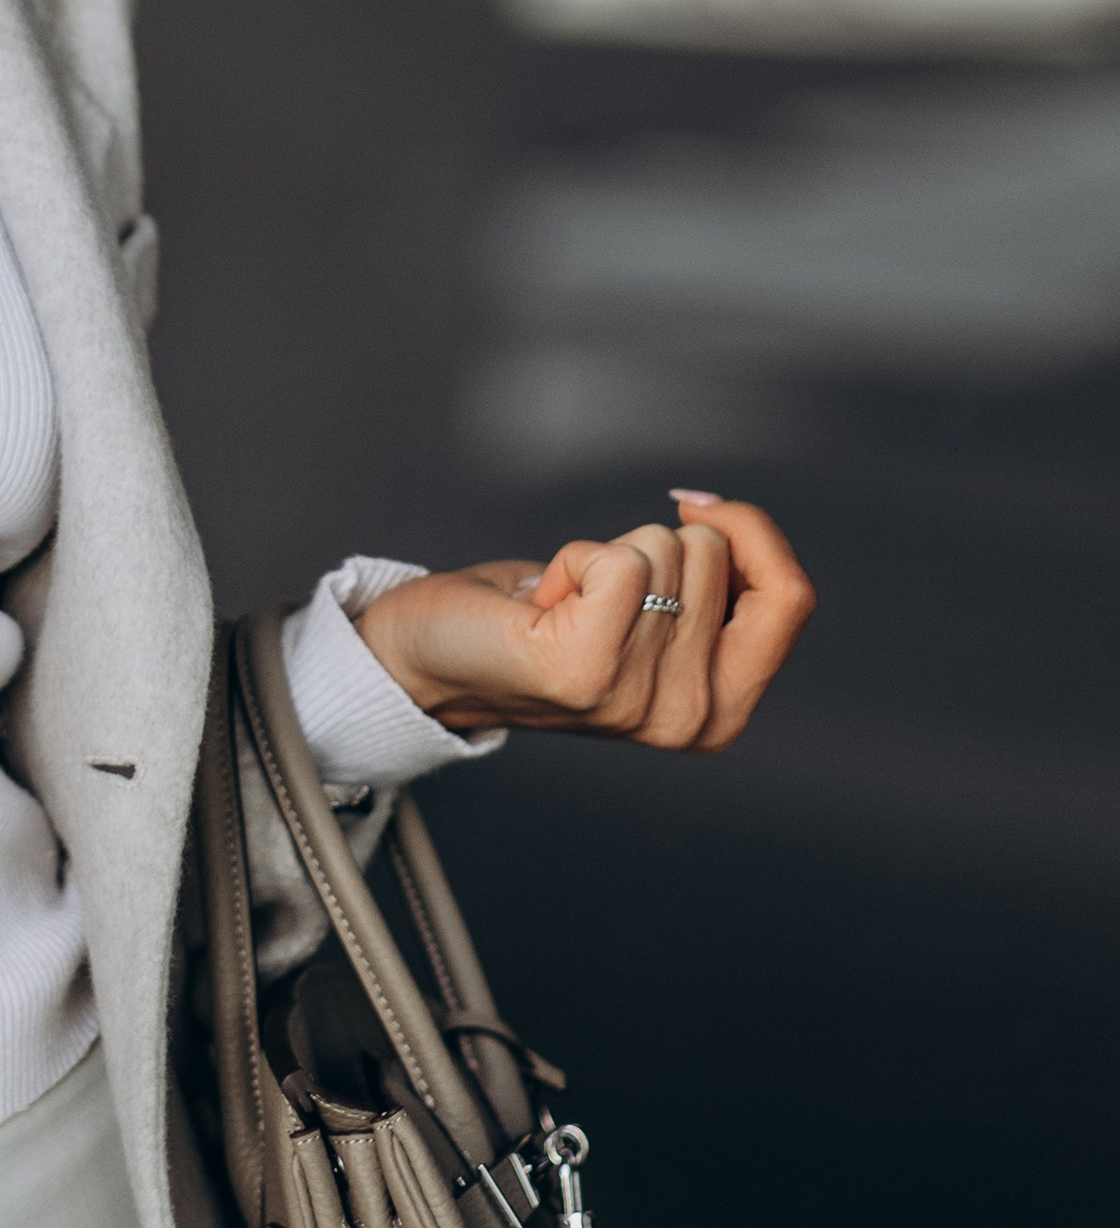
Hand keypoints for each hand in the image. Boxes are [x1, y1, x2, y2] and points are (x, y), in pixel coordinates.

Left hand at [350, 493, 815, 753]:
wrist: (436, 656)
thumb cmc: (545, 622)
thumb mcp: (660, 613)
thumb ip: (714, 589)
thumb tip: (726, 519)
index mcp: (724, 710)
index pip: (792, 596)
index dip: (753, 532)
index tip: (694, 510)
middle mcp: (690, 717)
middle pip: (716, 556)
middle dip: (653, 546)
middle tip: (599, 596)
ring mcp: (638, 701)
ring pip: (662, 549)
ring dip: (605, 556)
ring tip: (566, 605)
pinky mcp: (582, 672)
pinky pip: (617, 561)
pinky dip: (574, 558)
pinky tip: (544, 602)